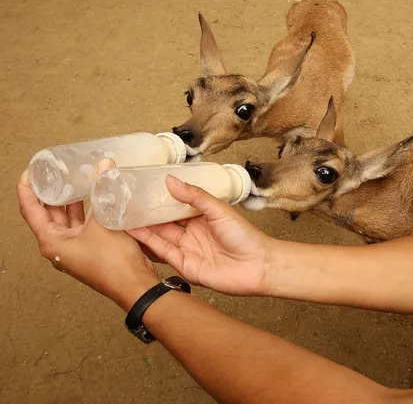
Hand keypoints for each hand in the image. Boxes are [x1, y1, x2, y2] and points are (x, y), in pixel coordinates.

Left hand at [17, 159, 158, 310]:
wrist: (134, 284)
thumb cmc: (113, 264)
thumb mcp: (104, 221)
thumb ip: (102, 191)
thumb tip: (103, 167)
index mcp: (51, 242)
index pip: (30, 209)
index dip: (27, 188)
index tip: (30, 172)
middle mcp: (60, 246)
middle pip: (48, 213)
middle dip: (52, 192)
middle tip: (56, 173)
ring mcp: (75, 249)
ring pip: (68, 219)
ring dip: (72, 200)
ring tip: (76, 181)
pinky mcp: (91, 249)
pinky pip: (83, 225)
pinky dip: (87, 210)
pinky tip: (96, 198)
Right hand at [127, 176, 273, 294]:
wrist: (258, 265)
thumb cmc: (245, 236)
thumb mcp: (218, 209)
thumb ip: (194, 196)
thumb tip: (170, 180)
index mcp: (201, 217)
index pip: (175, 205)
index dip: (158, 198)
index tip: (139, 188)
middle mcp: (192, 233)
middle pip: (163, 221)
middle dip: (144, 213)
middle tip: (122, 202)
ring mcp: (187, 250)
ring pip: (159, 236)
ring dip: (141, 227)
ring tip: (120, 215)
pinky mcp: (184, 266)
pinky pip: (163, 252)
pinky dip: (148, 243)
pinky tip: (133, 232)